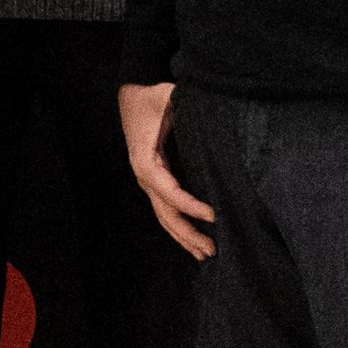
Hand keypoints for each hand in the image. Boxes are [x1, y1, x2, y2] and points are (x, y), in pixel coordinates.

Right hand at [118, 83, 215, 261]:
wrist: (131, 93)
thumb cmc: (151, 97)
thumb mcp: (168, 97)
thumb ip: (185, 108)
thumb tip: (212, 115)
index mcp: (146, 161)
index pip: (171, 192)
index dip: (192, 206)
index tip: (215, 215)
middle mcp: (145, 176)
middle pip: (166, 214)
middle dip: (189, 234)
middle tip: (212, 250)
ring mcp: (147, 181)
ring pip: (164, 216)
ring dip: (183, 237)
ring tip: (204, 253)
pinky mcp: (154, 180)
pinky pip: (165, 208)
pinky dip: (178, 225)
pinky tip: (192, 237)